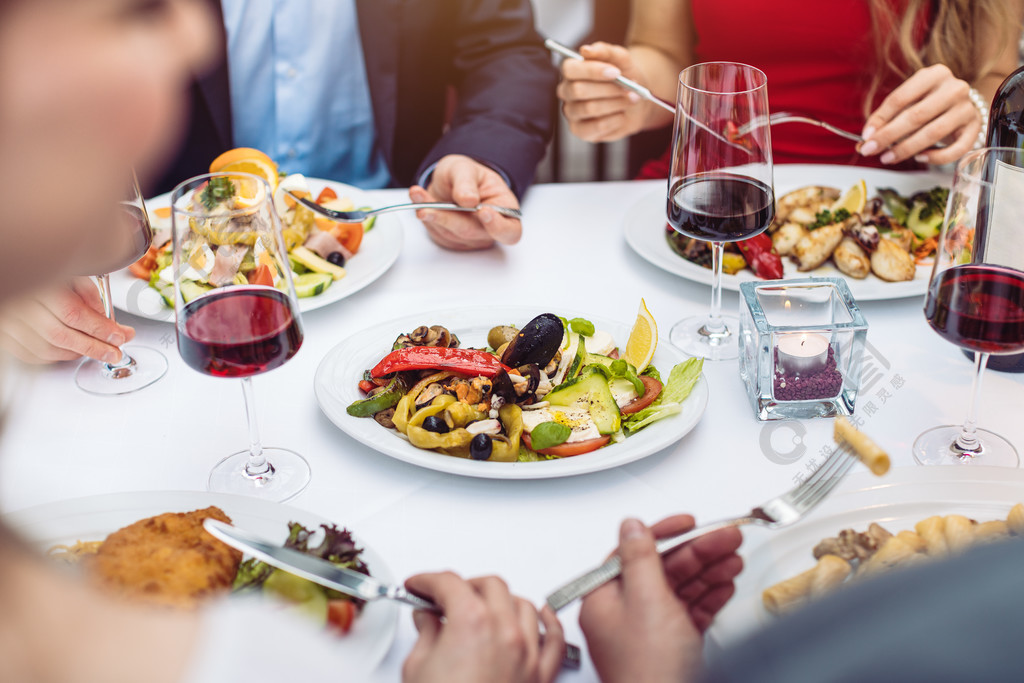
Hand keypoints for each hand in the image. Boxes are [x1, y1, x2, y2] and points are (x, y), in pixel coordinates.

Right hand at [0, 278, 133, 363]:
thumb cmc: (47, 270)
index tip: (119, 336)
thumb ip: (89, 294)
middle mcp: (20, 304)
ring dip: (75, 353)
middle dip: (92, 347)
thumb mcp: (71, 272)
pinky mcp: (5, 334)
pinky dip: (55, 357)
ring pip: (45, 349)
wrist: (16, 268)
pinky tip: (71, 351)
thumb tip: (107, 320)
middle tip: (113, 352)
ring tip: (96, 350)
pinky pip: (30, 355)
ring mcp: (10, 321)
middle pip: (59, 335)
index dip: (99, 328)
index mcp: (39, 284)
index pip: (73, 313)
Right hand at [402, 572, 563, 682]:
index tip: (420, 586)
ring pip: (523, 605)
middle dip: (464, 586)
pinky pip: (553, 639)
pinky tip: (541, 614)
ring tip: (483, 606)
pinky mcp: (539, 677)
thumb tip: (428, 619)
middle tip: (444, 597)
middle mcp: (505, 632)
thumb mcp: (418, 668)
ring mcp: (527, 654)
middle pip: (489, 586)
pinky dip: (548, 622)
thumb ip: (427, 633)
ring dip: (501, 600)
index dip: (429, 581)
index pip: (449, 583)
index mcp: (472, 622)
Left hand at [410, 155, 520, 249]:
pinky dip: (426, 216)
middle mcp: (490, 229)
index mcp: (505, 210)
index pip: (509, 231)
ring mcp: (470, 238)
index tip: (483, 211)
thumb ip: (467, 182)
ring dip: (431, 214)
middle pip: (472, 233)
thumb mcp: (465, 168)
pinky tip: (418, 200)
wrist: (448, 182)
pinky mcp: (451, 240)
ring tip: (417, 194)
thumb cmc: (465, 175)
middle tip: (429, 208)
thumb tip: (469, 200)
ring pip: (450, 233)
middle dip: (448, 218)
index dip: (498, 226)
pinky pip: (437, 234)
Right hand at [557, 42, 651, 142]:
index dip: (593, 71)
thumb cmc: (625, 76)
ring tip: (631, 99)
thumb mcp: (621, 59)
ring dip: (615, 104)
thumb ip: (605, 51)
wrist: (636, 98)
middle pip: (578, 90)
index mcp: (572, 71)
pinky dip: (613, 120)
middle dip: (608, 89)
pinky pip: (594, 127)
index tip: (616, 72)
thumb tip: (586, 50)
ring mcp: (571, 112)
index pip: (570, 69)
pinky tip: (622, 115)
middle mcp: (567, 91)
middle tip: (630, 88)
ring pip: (589, 108)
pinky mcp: (580, 130)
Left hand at [579, 516, 742, 682]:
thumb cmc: (648, 671)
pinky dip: (709, 597)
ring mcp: (648, 632)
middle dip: (698, 552)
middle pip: (662, 569)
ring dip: (709, 571)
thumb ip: (640, 559)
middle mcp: (622, 614)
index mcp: (603, 599)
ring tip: (733, 558)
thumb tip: (631, 525)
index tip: (688, 523)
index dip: (663, 533)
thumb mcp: (646, 600)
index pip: (632, 552)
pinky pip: (690, 612)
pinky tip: (725, 585)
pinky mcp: (671, 647)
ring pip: (679, 589)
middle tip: (727, 537)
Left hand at [859, 64, 981, 165]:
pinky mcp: (975, 127)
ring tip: (888, 157)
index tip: (865, 136)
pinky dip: (936, 157)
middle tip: (870, 150)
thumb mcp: (908, 102)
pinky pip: (956, 148)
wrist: (959, 104)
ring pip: (934, 133)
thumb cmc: (928, 103)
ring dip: (906, 149)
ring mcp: (967, 108)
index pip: (901, 98)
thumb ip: (887, 117)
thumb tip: (866, 139)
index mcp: (935, 74)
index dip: (880, 119)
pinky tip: (920, 158)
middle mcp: (954, 88)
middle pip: (916, 116)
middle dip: (889, 136)